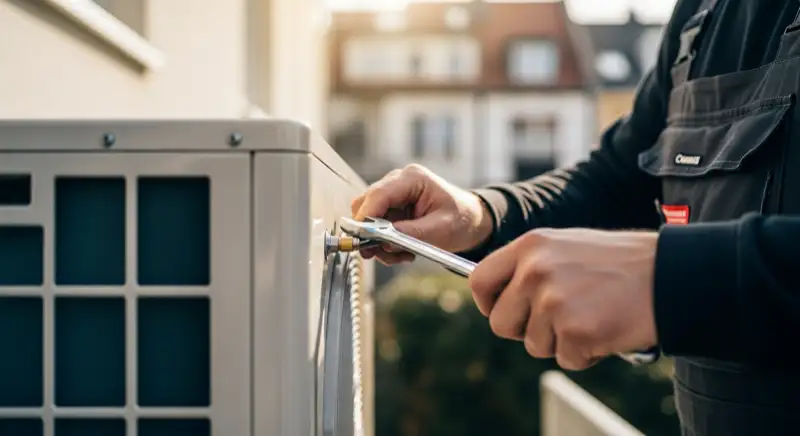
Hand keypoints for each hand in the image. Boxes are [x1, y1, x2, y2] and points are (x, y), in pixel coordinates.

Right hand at [351, 164, 492, 263]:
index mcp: (413, 178)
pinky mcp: (392, 207)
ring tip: (403, 254)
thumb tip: (383, 242)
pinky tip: (403, 249)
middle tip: (388, 253)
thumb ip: (411, 234)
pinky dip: (385, 242)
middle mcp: (398, 181)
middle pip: (366, 205)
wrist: (470, 221)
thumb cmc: (461, 220)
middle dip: (372, 233)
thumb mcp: (441, 229)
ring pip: (368, 218)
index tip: (364, 240)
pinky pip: (375, 226)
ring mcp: (393, 194)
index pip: (378, 195)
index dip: (366, 218)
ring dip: (380, 241)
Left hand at [469, 228, 658, 370]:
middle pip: (500, 322)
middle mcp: (535, 271)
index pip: (479, 281)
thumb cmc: (621, 263)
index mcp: (530, 246)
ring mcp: (553, 301)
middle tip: (556, 322)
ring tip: (591, 316)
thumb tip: (502, 297)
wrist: (670, 273)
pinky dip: (585, 354)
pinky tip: (606, 329)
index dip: (487, 304)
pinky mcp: (574, 330)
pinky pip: (566, 359)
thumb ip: (532, 267)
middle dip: (524, 330)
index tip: (501, 311)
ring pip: (533, 345)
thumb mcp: (566, 247)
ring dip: (560, 342)